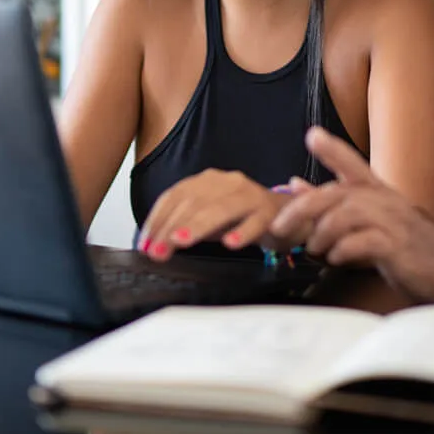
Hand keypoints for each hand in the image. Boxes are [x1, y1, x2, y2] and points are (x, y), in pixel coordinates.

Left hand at [138, 169, 292, 260]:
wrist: (288, 215)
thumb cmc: (242, 218)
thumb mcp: (209, 220)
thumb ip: (185, 226)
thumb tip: (155, 244)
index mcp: (208, 181)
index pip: (176, 196)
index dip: (157, 219)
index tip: (146, 244)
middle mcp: (228, 183)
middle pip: (195, 202)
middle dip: (171, 227)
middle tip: (157, 252)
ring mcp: (250, 195)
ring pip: (221, 208)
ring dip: (198, 226)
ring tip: (180, 242)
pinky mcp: (271, 211)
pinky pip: (255, 221)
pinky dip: (241, 232)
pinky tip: (229, 244)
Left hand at [270, 127, 433, 301]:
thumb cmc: (408, 243)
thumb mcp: (370, 219)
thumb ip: (332, 204)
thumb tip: (295, 183)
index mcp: (377, 191)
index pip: (353, 163)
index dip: (332, 148)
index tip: (311, 136)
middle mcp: (384, 200)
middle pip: (334, 194)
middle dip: (301, 210)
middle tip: (280, 227)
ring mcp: (392, 221)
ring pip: (344, 216)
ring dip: (321, 235)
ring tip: (315, 250)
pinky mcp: (398, 246)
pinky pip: (361, 243)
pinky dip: (342, 251)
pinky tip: (337, 259)